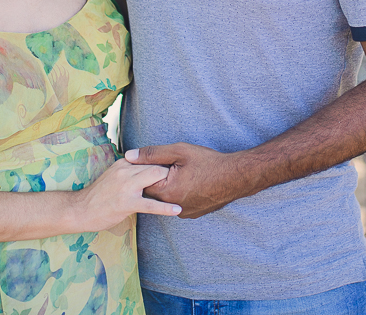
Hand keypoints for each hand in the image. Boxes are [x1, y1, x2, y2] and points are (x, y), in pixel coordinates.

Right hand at [72, 159, 180, 231]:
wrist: (79, 209)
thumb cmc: (98, 196)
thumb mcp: (113, 176)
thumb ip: (130, 172)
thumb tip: (147, 170)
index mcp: (124, 163)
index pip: (149, 158)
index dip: (166, 163)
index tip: (181, 167)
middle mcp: (125, 170)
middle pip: (155, 165)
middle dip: (173, 170)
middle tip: (188, 177)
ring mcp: (126, 186)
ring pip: (154, 179)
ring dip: (172, 184)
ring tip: (188, 189)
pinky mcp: (126, 203)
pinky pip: (150, 205)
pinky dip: (165, 207)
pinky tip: (177, 210)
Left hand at [125, 143, 244, 218]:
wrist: (236, 177)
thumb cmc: (208, 162)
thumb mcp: (178, 152)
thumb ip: (152, 154)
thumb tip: (129, 156)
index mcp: (166, 192)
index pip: (142, 183)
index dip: (145, 170)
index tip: (153, 161)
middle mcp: (173, 207)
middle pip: (153, 192)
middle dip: (156, 179)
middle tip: (169, 166)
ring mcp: (184, 212)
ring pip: (166, 199)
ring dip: (168, 187)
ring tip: (182, 173)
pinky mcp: (193, 214)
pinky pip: (178, 203)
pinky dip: (179, 193)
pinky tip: (190, 182)